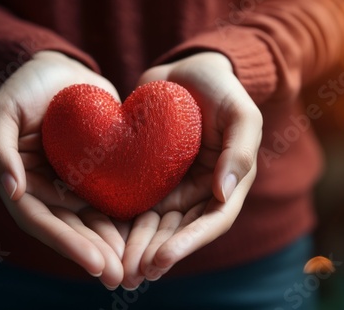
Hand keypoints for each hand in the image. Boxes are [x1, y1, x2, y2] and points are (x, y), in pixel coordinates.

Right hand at [0, 51, 125, 288]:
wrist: (59, 67)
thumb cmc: (24, 86)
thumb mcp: (1, 111)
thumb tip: (12, 191)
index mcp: (20, 182)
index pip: (41, 221)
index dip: (66, 243)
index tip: (95, 263)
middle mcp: (46, 189)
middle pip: (69, 228)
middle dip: (94, 254)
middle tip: (119, 278)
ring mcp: (72, 182)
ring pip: (92, 219)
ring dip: (111, 245)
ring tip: (134, 267)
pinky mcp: (97, 170)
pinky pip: (111, 196)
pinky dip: (124, 217)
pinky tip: (144, 233)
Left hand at [121, 52, 262, 288]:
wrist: (186, 69)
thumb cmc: (219, 87)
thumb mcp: (240, 113)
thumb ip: (240, 151)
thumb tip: (225, 195)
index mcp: (225, 183)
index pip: (210, 222)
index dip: (188, 243)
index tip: (161, 259)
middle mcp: (198, 190)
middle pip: (178, 230)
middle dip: (155, 253)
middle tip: (130, 273)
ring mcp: (171, 183)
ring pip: (154, 223)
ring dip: (136, 246)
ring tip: (116, 266)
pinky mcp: (146, 173)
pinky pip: (134, 200)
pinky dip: (121, 220)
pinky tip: (103, 235)